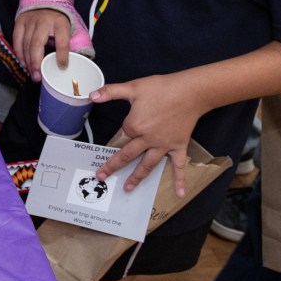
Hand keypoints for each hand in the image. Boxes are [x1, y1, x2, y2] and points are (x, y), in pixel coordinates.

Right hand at [13, 8, 70, 80]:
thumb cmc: (60, 19)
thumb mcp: (72, 27)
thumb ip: (75, 43)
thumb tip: (79, 61)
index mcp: (60, 22)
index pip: (62, 41)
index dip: (62, 56)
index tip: (62, 67)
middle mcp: (43, 21)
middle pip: (37, 44)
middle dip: (36, 62)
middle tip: (38, 77)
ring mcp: (30, 21)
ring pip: (25, 44)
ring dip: (27, 61)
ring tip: (32, 74)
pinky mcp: (20, 22)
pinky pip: (17, 40)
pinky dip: (19, 53)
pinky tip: (23, 63)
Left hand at [91, 75, 203, 195]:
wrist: (189, 92)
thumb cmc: (160, 88)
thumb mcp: (132, 87)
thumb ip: (111, 92)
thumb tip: (92, 95)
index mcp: (134, 126)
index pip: (122, 134)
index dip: (119, 135)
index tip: (111, 143)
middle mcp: (147, 140)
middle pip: (127, 156)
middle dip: (113, 167)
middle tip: (101, 177)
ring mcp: (163, 146)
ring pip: (147, 165)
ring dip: (137, 178)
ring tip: (128, 189)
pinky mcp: (178, 147)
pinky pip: (178, 166)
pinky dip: (179, 180)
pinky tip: (179, 193)